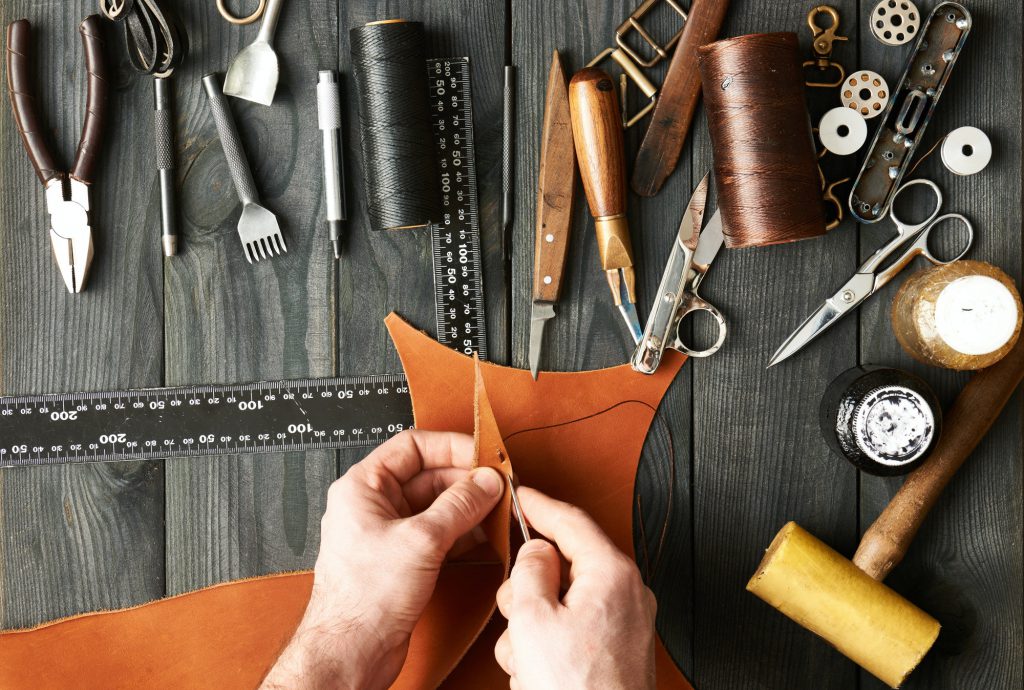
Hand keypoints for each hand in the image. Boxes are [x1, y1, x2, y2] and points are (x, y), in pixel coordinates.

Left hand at [261, 430, 504, 689]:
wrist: (351, 651)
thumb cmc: (362, 599)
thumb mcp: (421, 540)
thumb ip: (459, 505)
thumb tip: (486, 482)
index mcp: (363, 486)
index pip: (412, 446)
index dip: (451, 446)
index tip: (483, 455)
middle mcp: (373, 506)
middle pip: (429, 476)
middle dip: (467, 481)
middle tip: (500, 487)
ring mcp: (389, 533)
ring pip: (437, 506)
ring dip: (469, 508)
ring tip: (498, 511)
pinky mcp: (402, 559)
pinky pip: (438, 534)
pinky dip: (463, 533)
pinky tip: (486, 537)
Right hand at [494, 488, 656, 689]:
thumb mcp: (534, 619)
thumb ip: (529, 571)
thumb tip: (535, 552)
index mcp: (612, 573)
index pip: (571, 520)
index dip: (539, 505)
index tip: (520, 495)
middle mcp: (626, 593)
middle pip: (563, 564)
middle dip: (529, 588)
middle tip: (515, 610)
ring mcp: (623, 624)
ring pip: (561, 601)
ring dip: (533, 626)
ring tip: (529, 657)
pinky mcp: (615, 651)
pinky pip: (572, 629)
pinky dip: (548, 645)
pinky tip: (538, 673)